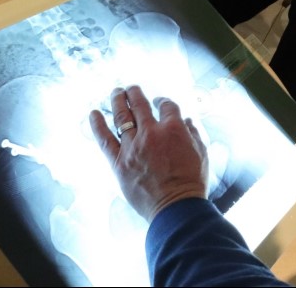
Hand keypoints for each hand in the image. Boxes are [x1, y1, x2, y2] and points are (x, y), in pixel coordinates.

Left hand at [90, 85, 208, 221]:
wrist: (175, 207)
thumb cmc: (191, 183)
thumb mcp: (202, 154)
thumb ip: (194, 133)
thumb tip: (187, 121)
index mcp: (174, 129)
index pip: (166, 105)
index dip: (163, 100)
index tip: (160, 101)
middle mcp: (152, 133)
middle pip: (140, 105)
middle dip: (135, 93)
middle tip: (131, 87)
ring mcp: (133, 146)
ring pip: (121, 116)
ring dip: (118, 101)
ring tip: (115, 92)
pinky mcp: (119, 162)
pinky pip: (105, 139)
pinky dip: (97, 125)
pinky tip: (93, 113)